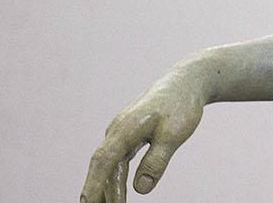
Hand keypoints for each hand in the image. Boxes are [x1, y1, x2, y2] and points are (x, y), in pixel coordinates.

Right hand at [80, 66, 207, 201]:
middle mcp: (117, 130)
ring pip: (111, 164)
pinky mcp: (128, 134)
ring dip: (109, 186)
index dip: (94, 183)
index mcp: (125, 129)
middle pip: (103, 166)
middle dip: (99, 190)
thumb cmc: (181, 106)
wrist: (186, 81)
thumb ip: (156, 161)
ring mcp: (121, 131)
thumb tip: (141, 189)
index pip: (104, 161)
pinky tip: (116, 190)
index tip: (87, 202)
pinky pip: (118, 159)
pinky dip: (116, 176)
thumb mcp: (173, 135)